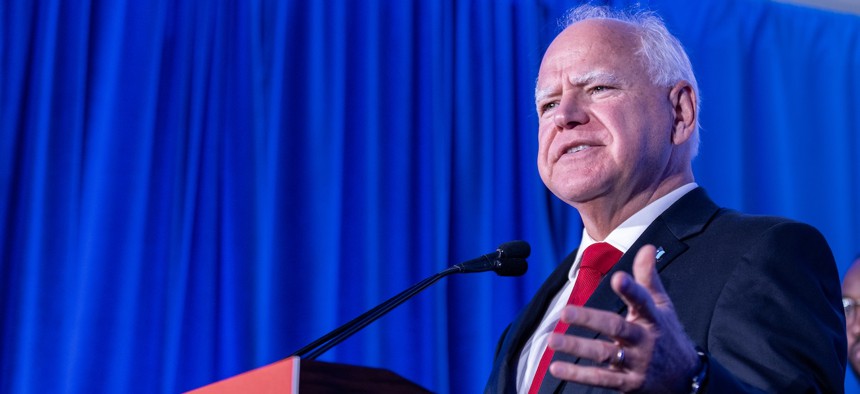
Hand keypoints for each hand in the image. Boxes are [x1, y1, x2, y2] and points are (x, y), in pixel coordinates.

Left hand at [546, 245, 700, 392]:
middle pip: (616, 328)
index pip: (643, 301)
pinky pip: (601, 379)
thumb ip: (648, 278)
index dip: (631, 290)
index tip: (618, 278)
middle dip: (590, 320)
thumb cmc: (667, 335)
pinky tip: (557, 367)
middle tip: (565, 313)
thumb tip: (646, 247)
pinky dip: (578, 374)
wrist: (687, 379)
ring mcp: (636, 363)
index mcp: (652, 318)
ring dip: (577, 348)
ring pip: (604, 354)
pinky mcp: (628, 383)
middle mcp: (644, 340)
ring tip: (553, 340)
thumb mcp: (663, 306)